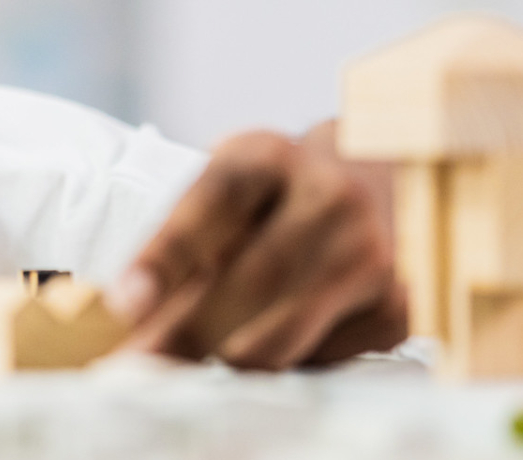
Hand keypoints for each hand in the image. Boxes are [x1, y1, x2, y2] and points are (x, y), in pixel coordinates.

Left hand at [109, 121, 407, 368]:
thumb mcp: (225, 192)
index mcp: (269, 155)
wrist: (374, 188)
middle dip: (184, 334)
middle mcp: (332, 197)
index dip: (166, 255)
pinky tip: (265, 340)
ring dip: (221, 361)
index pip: (214, 201)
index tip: (125, 303)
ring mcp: (374, 254)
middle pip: (250, 280)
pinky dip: (278, 363)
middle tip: (136, 366)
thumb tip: (133, 318)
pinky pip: (317, 360)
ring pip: (282, 334)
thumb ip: (184, 243)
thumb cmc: (273, 198)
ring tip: (179, 368)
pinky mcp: (397, 308)